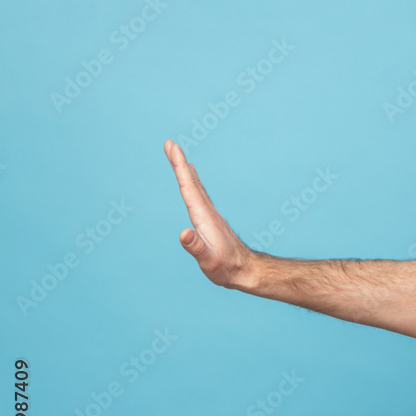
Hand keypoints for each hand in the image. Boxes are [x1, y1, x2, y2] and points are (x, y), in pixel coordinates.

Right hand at [163, 139, 256, 289]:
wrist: (246, 271)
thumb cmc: (226, 268)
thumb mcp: (209, 261)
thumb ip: (196, 248)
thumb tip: (183, 234)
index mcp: (203, 217)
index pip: (188, 187)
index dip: (179, 167)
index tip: (172, 147)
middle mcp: (208, 212)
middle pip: (191, 183)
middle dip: (179, 163)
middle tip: (170, 144)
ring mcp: (211, 216)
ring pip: (197, 188)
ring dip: (186, 172)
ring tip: (180, 158)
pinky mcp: (212, 221)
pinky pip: (200, 197)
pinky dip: (194, 185)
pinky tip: (194, 184)